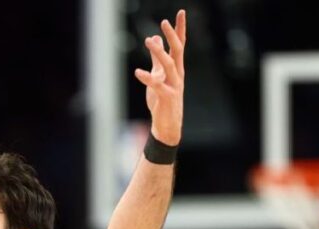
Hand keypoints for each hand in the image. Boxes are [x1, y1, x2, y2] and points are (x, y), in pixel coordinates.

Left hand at [134, 10, 185, 145]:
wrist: (166, 125)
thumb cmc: (162, 99)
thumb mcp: (159, 75)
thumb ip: (157, 58)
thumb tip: (154, 38)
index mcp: (176, 68)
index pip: (180, 45)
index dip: (179, 29)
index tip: (180, 13)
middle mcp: (178, 75)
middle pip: (177, 52)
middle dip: (172, 36)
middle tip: (164, 22)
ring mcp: (174, 86)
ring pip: (169, 66)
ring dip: (159, 52)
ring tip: (148, 41)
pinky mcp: (166, 97)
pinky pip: (157, 85)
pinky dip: (147, 78)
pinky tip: (138, 72)